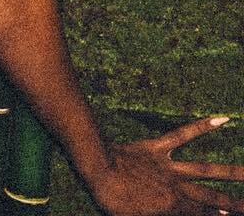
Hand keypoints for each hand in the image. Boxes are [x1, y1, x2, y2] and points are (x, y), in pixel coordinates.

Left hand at [88, 116, 243, 214]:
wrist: (96, 169)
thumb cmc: (112, 200)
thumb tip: (179, 215)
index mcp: (173, 207)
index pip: (204, 215)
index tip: (232, 215)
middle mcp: (178, 187)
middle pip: (214, 198)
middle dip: (236, 205)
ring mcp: (169, 166)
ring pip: (208, 170)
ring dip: (233, 172)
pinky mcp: (158, 148)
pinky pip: (182, 135)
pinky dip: (202, 126)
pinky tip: (222, 118)